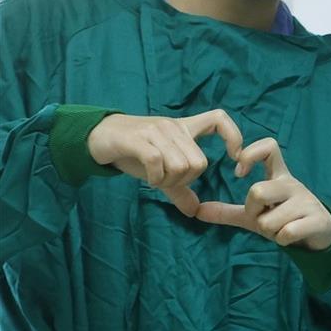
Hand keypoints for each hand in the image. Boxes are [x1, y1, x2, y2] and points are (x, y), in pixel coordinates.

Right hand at [85, 109, 243, 214]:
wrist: (96, 136)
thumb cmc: (133, 151)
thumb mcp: (160, 168)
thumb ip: (179, 188)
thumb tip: (194, 211)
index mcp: (185, 128)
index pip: (220, 119)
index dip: (234, 138)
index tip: (234, 159)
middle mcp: (173, 127)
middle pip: (200, 162)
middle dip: (186, 181)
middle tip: (167, 181)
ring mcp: (155, 131)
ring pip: (182, 165)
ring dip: (169, 181)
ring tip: (155, 179)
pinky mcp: (136, 139)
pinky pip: (158, 162)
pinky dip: (156, 178)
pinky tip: (149, 179)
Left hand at [193, 137, 330, 249]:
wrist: (321, 233)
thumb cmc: (285, 218)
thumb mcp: (255, 214)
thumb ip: (228, 211)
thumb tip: (196, 212)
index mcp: (279, 176)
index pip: (269, 147)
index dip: (250, 154)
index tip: (239, 172)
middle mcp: (293, 184)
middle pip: (258, 191)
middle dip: (254, 212)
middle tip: (263, 217)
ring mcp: (307, 201)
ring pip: (270, 219)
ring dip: (269, 231)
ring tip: (280, 228)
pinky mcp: (317, 220)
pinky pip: (287, 232)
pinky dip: (282, 239)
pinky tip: (290, 236)